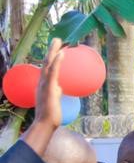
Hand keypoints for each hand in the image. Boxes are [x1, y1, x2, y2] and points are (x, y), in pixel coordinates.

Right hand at [21, 39, 64, 154]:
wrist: (45, 123)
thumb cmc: (50, 114)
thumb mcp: (54, 99)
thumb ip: (56, 92)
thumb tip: (59, 88)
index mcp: (44, 84)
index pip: (48, 68)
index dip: (51, 57)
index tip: (56, 49)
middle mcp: (42, 81)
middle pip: (47, 62)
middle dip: (51, 50)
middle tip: (57, 39)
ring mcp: (44, 84)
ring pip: (48, 64)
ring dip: (53, 51)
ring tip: (59, 41)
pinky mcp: (49, 87)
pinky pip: (53, 72)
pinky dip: (57, 62)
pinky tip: (61, 53)